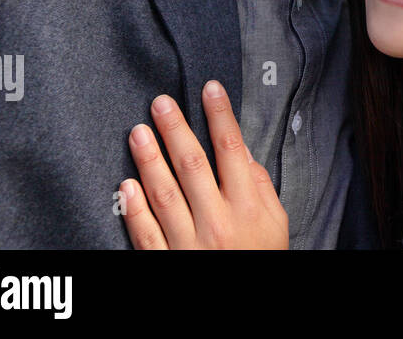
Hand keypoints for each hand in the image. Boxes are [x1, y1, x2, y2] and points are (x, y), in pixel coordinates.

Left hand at [119, 80, 287, 248]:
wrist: (245, 312)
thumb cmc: (261, 260)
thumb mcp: (276, 225)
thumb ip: (259, 188)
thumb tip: (242, 156)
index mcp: (246, 208)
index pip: (232, 150)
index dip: (220, 116)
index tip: (210, 89)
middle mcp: (217, 223)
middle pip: (192, 165)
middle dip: (176, 129)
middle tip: (161, 102)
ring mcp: (188, 244)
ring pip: (163, 194)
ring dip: (149, 160)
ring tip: (138, 131)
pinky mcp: (165, 263)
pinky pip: (145, 233)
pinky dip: (133, 208)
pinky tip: (125, 184)